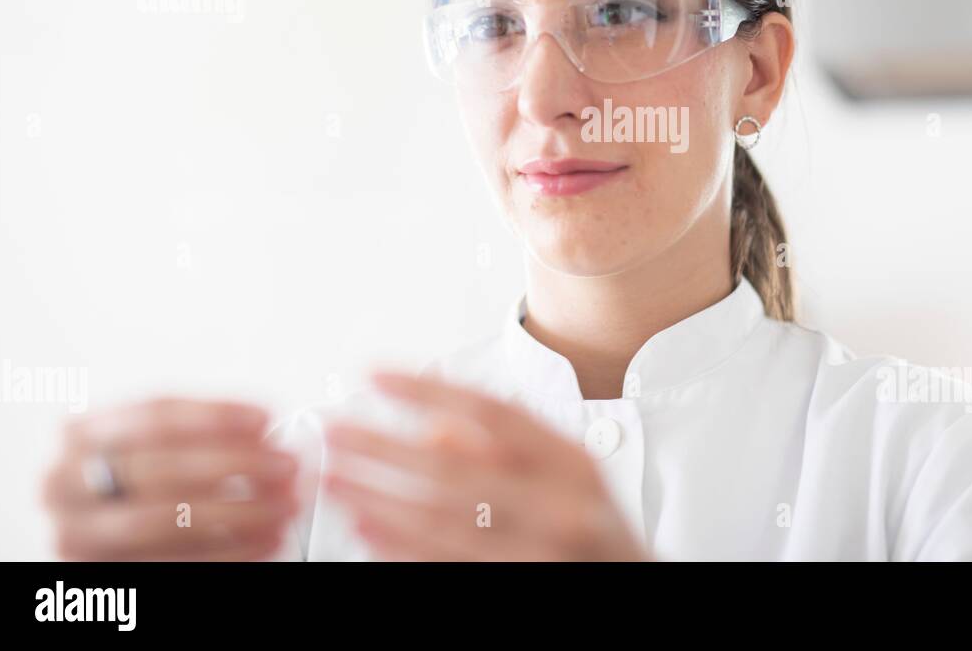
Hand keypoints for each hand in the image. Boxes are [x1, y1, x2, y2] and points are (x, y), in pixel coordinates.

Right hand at [40, 397, 300, 559]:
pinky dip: (228, 552)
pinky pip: (172, 565)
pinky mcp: (101, 577)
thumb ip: (205, 433)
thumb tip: (267, 431)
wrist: (114, 535)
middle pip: (159, 468)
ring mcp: (78, 535)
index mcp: (82, 435)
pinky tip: (266, 541)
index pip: (153, 416)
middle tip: (284, 466)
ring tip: (283, 506)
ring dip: (236, 513)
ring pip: (161, 521)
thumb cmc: (147, 476)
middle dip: (233, 465)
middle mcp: (66, 485)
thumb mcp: (161, 441)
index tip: (265, 419)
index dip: (214, 416)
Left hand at [322, 370, 651, 560]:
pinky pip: (449, 566)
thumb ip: (505, 447)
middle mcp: (564, 505)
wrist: (638, 596)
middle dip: (384, 448)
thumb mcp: (565, 479)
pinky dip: (402, 548)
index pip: (492, 412)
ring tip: (333, 480)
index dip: (427, 390)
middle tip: (333, 431)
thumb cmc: (593, 532)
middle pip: (457, 468)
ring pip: (443, 524)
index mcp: (573, 462)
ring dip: (378, 500)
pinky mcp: (522, 588)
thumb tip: (431, 430)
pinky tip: (366, 530)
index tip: (374, 375)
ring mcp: (543, 553)